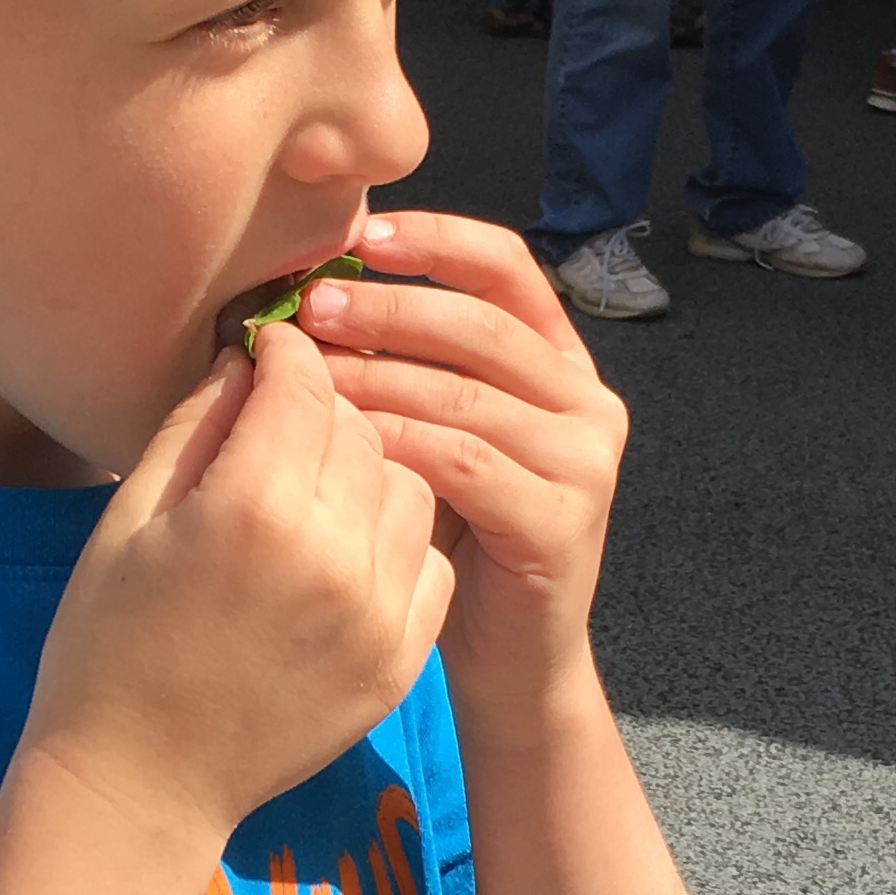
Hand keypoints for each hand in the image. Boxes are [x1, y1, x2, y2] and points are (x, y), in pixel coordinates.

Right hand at [24, 326, 452, 847]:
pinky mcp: (401, 659)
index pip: (302, 381)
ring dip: (369, 468)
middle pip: (361, 426)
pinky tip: (346, 545)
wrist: (139, 783)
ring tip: (317, 485)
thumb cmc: (108, 645)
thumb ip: (197, 425)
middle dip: (323, 406)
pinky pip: (430, 556)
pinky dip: (397, 536)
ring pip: (408, 482)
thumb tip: (250, 354)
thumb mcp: (130, 519)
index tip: (268, 348)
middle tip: (284, 418)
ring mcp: (376, 612)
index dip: (284, 350)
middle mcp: (331, 553)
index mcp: (251, 507)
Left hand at [300, 210, 627, 712]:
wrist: (507, 660)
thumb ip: (408, 363)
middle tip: (312, 307)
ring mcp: (586, 461)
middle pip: (482, 324)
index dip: (436, 240)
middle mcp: (588, 401)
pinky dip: (397, 443)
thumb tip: (316, 290)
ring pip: (466, 394)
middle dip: (390, 307)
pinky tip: (342, 444)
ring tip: (307, 376)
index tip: (360, 234)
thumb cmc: (451, 538)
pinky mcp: (564, 519)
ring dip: (378, 375)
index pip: (507, 268)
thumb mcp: (432, 432)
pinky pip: (465, 462)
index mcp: (559, 362)